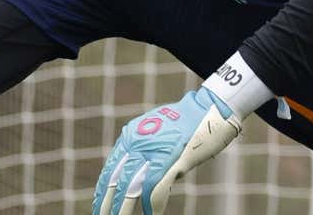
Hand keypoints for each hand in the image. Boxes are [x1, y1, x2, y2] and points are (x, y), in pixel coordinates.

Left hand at [92, 87, 242, 214]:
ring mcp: (153, 151)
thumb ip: (149, 150)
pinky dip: (152, 206)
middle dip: (108, 203)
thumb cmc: (190, 121)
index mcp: (132, 136)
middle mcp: (137, 143)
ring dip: (123, 209)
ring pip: (130, 188)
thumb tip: (147, 175)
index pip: (111, 168)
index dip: (104, 189)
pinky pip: (155, 188)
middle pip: (116, 180)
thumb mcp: (159, 133)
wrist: (212, 107)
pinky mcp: (170, 160)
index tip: (100, 204)